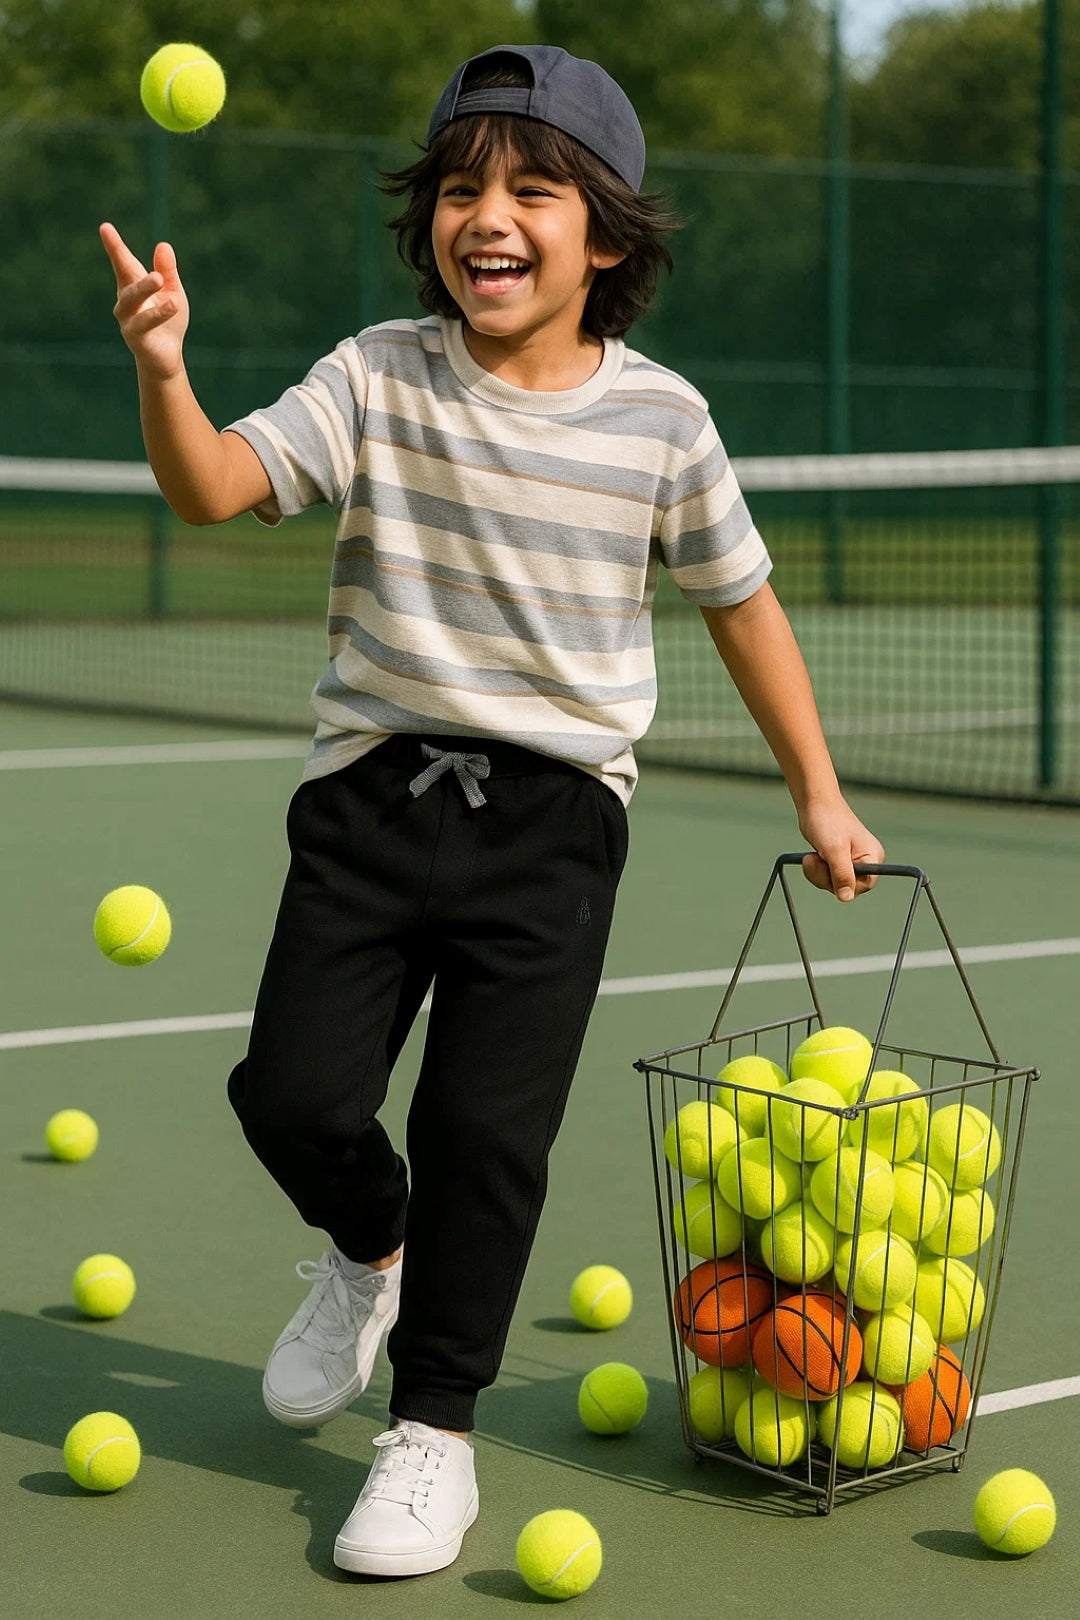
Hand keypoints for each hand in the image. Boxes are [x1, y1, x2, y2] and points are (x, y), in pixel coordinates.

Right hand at [100, 221, 188, 378]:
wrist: (167, 357)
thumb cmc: (168, 322)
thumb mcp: (172, 292)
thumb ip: (168, 272)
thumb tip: (163, 245)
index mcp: (133, 285)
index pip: (124, 262)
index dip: (115, 246)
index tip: (105, 227)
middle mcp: (126, 300)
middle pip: (123, 275)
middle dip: (121, 257)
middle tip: (116, 236)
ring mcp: (128, 319)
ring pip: (131, 300)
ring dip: (144, 287)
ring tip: (158, 278)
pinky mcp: (136, 337)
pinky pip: (145, 323)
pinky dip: (159, 313)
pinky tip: (172, 304)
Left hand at [798, 797, 884, 901]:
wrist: (814, 803)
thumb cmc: (827, 821)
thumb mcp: (834, 850)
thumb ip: (841, 874)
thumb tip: (846, 897)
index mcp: (873, 857)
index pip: (864, 885)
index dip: (844, 884)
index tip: (830, 870)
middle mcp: (865, 861)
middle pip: (847, 887)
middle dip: (826, 877)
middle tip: (814, 859)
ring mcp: (851, 861)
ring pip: (834, 884)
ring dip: (818, 873)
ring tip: (812, 856)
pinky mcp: (838, 861)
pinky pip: (827, 877)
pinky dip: (816, 870)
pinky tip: (813, 856)